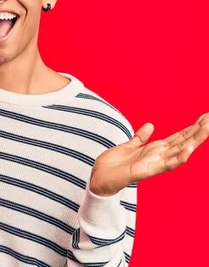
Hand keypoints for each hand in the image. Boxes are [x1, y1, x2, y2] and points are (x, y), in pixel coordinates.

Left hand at [90, 113, 208, 196]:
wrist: (99, 179)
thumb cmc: (113, 165)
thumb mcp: (128, 146)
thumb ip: (141, 137)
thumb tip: (151, 125)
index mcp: (155, 149)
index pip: (178, 136)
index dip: (192, 127)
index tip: (205, 117)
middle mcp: (158, 156)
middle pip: (183, 141)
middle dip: (198, 131)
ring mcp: (155, 164)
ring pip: (180, 151)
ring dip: (194, 141)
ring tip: (207, 129)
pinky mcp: (147, 171)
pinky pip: (166, 165)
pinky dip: (178, 157)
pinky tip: (189, 149)